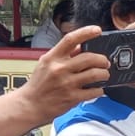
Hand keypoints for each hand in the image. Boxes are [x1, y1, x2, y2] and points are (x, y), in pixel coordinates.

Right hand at [18, 20, 134, 119]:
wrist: (29, 105)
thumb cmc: (38, 84)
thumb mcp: (46, 64)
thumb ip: (63, 55)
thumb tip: (80, 46)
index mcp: (52, 57)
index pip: (70, 39)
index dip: (86, 32)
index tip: (97, 30)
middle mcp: (59, 69)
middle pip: (89, 58)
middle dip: (102, 59)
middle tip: (105, 62)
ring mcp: (66, 84)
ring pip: (95, 74)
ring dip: (104, 74)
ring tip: (104, 75)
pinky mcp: (72, 98)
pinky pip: (94, 91)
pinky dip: (99, 90)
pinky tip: (97, 89)